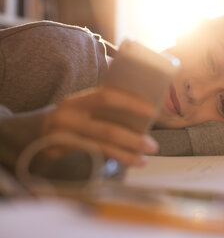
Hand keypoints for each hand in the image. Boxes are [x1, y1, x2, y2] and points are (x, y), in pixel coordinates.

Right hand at [42, 86, 158, 165]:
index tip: (152, 111)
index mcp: (76, 101)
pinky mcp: (60, 156)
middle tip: (153, 146)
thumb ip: (104, 108)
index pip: (106, 96)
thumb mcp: (82, 109)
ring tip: (144, 159)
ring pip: (101, 148)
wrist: (35, 136)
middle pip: (106, 130)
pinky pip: (91, 159)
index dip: (131, 103)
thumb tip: (143, 114)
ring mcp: (62, 139)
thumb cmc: (70, 121)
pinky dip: (111, 161)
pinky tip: (126, 163)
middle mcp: (67, 118)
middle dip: (133, 139)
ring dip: (126, 154)